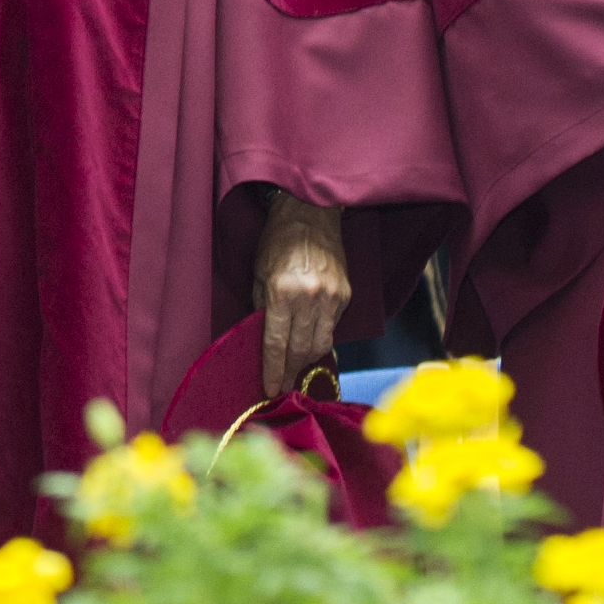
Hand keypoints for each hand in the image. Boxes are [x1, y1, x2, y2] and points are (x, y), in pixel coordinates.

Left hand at [251, 191, 350, 397]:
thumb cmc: (277, 242)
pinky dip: (320, 338)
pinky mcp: (345, 295)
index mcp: (282, 293)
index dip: (273, 370)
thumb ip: (261, 308)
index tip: (270, 389)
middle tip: (283, 386)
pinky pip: (332, 327)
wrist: (311, 214)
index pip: (276, 343)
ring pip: (321, 344)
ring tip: (295, 369)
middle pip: (301, 350)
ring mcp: (331, 298)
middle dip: (290, 372)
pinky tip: (309, 342)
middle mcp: (309, 298)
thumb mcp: (258, 274)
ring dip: (306, 360)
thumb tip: (262, 339)